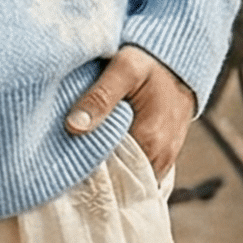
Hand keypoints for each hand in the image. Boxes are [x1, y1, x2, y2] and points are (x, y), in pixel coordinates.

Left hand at [64, 45, 194, 178]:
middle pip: (119, 179)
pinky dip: (121, 168)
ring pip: (129, 178)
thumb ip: (101, 97)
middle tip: (67, 158)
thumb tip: (73, 125)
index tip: (62, 158)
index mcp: (149, 140)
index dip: (84, 166)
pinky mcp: (163, 158)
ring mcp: (164, 161)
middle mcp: (160, 158)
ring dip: (108, 171)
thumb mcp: (124, 69)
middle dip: (94, 173)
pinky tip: (104, 153)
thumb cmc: (151, 63)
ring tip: (83, 155)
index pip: (109, 171)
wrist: (179, 64)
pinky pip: (138, 172)